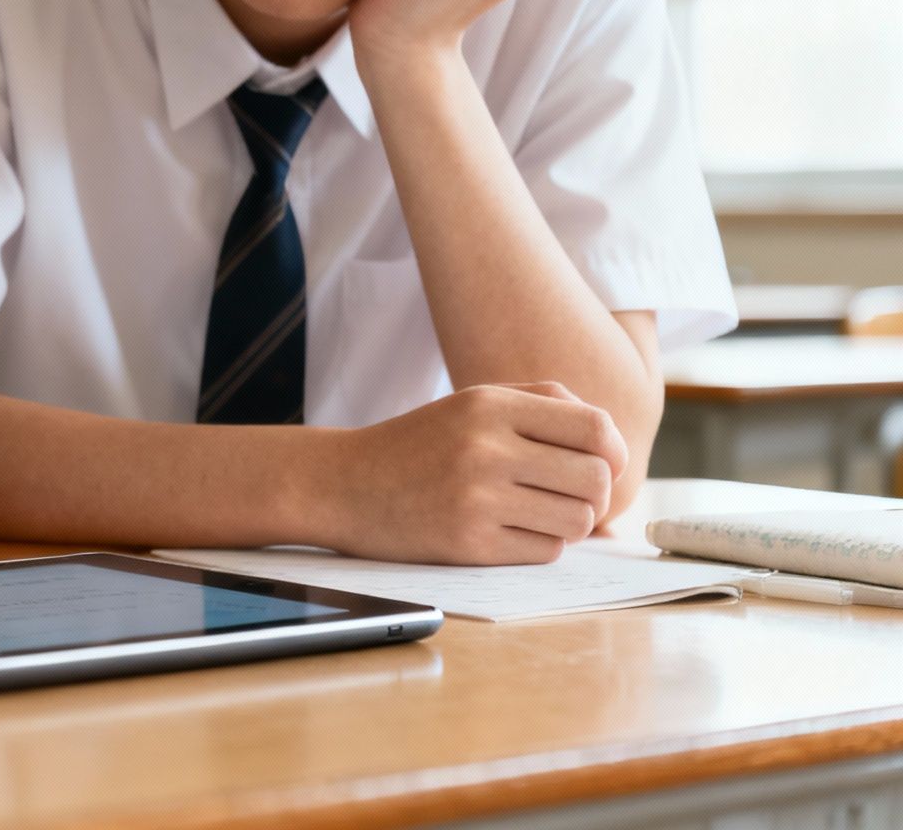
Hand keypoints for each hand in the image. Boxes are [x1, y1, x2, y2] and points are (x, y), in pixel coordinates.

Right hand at [330, 382, 626, 565]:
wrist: (342, 484)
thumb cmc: (418, 445)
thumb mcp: (471, 403)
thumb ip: (542, 405)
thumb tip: (613, 449)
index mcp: (490, 405)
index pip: (594, 428)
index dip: (612, 451)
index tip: (603, 463)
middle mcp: (485, 448)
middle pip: (594, 479)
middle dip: (593, 494)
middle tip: (568, 496)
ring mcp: (477, 498)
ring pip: (577, 521)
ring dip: (570, 524)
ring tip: (539, 514)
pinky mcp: (469, 543)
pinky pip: (545, 551)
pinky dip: (539, 545)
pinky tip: (509, 532)